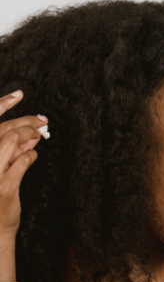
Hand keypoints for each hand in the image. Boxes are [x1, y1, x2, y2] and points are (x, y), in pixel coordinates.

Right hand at [0, 91, 46, 237]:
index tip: (19, 94)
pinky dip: (31, 154)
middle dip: (25, 121)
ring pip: (10, 141)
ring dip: (28, 135)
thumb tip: (29, 134)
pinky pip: (22, 161)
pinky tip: (33, 155)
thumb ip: (10, 151)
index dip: (2, 103)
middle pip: (2, 130)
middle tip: (42, 120)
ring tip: (39, 136)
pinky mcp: (4, 187)